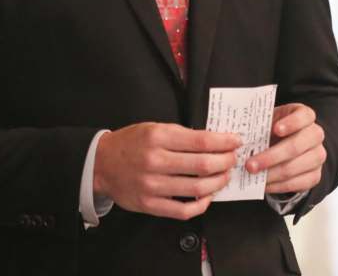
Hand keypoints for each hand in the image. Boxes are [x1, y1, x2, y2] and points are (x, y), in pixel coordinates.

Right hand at [93, 122, 240, 220]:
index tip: (235, 141)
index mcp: (158, 137)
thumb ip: (181, 135)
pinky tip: (208, 196)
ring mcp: (153, 185)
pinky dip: (201, 205)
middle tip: (233, 159)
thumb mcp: (154, 128)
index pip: (200, 141)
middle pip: (202, 165)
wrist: (102, 163)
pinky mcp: (150, 204)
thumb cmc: (131, 143)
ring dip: (218, 182)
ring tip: (224, 176)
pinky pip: (183, 210)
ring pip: (197, 189)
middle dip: (225, 162)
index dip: (223, 142)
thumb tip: (213, 141)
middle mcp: (156, 161)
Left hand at [245, 103, 325, 193]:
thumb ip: (260, 124)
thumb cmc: (274, 128)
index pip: (304, 116)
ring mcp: (318, 156)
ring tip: (253, 176)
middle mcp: (315, 135)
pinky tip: (264, 184)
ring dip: (271, 174)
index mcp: (305, 115)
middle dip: (270, 157)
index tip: (275, 129)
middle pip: (295, 146)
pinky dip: (278, 186)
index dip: (291, 123)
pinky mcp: (316, 175)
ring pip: (295, 168)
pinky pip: (298, 184)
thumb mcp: (269, 120)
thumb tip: (237, 135)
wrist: (288, 143)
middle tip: (250, 165)